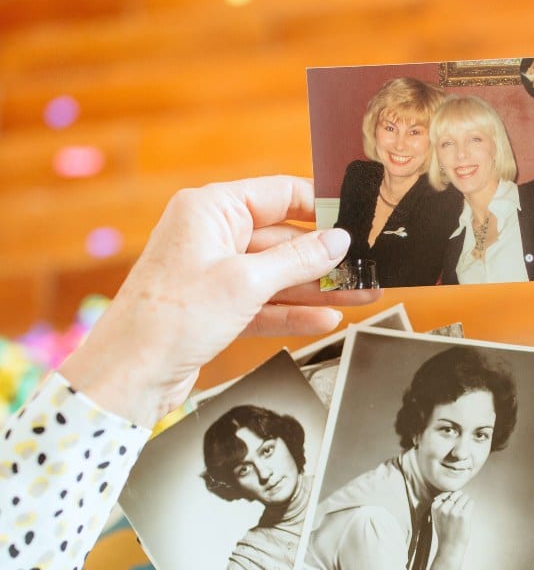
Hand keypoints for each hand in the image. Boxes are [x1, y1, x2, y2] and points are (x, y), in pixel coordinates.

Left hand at [60, 176, 377, 427]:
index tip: (355, 221)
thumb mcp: (246, 282)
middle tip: (366, 268)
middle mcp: (211, 236)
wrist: (131, 374)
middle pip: (283, 239)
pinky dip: (293, 312)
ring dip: (318, 289)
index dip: (320, 207)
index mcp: (210, 210)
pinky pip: (264, 303)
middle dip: (325, 258)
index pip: (278, 195)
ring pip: (277, 275)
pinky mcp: (215, 309)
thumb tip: (337, 240)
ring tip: (361, 295)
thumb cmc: (170, 318)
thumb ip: (298, 259)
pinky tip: (326, 319)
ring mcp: (213, 274)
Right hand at [431, 490, 473, 552]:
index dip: (452, 500)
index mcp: (435, 507)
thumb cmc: (445, 531)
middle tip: (460, 510)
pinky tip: (468, 512)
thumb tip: (454, 492)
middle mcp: (443, 508)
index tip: (452, 509)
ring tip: (464, 512)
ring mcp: (454, 511)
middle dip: (460, 499)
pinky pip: (470, 502)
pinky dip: (471, 505)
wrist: (450, 547)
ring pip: (464, 497)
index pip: (447, 494)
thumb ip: (442, 505)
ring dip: (466, 502)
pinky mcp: (463, 516)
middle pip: (456, 494)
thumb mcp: (438, 517)